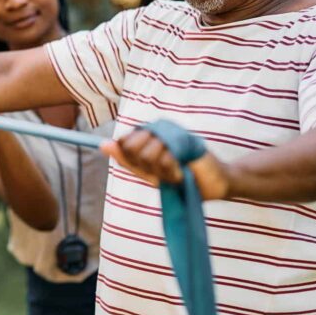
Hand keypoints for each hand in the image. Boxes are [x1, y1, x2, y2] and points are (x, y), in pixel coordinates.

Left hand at [100, 128, 231, 200]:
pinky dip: (171, 171)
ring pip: (148, 154)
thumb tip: (102, 145)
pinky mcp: (184, 140)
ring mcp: (171, 133)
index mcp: (147, 137)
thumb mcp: (150, 174)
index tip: (149, 169)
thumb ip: (127, 159)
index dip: (132, 160)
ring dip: (161, 171)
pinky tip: (181, 172)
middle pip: (132, 147)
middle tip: (164, 171)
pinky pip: (165, 157)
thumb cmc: (181, 178)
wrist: (213, 183)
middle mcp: (157, 130)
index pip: (123, 143)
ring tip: (176, 171)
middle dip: (146, 167)